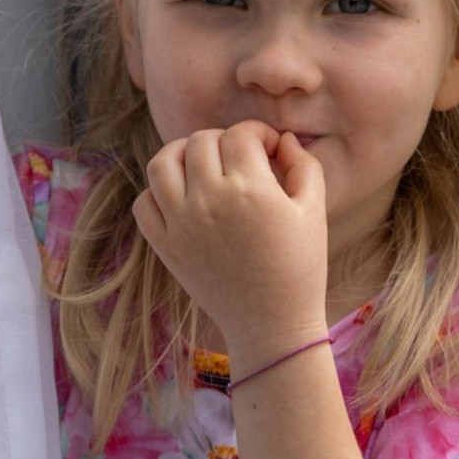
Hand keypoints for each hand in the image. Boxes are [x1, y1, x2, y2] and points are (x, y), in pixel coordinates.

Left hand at [132, 122, 328, 365]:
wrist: (271, 324)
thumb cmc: (299, 268)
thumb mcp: (314, 211)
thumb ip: (303, 165)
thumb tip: (283, 139)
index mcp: (250, 189)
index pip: (241, 135)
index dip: (259, 134)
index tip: (270, 150)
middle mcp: (209, 201)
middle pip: (201, 141)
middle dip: (224, 141)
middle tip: (240, 160)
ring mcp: (181, 224)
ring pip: (163, 162)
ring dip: (182, 154)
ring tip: (202, 166)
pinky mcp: (165, 246)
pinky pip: (144, 202)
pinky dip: (158, 192)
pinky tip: (183, 198)